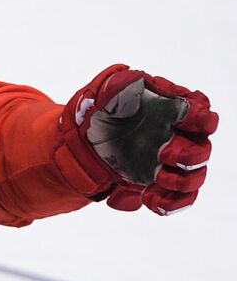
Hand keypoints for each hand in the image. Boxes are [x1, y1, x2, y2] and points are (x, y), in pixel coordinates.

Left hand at [56, 64, 216, 214]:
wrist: (79, 140)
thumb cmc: (99, 109)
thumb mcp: (104, 89)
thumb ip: (120, 82)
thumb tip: (134, 77)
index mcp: (170, 109)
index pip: (200, 110)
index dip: (200, 117)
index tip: (194, 120)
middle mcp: (178, 136)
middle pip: (201, 149)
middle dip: (188, 155)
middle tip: (162, 155)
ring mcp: (170, 162)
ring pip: (194, 177)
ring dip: (180, 182)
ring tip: (157, 181)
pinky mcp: (160, 183)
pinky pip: (179, 199)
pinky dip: (170, 203)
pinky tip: (148, 198)